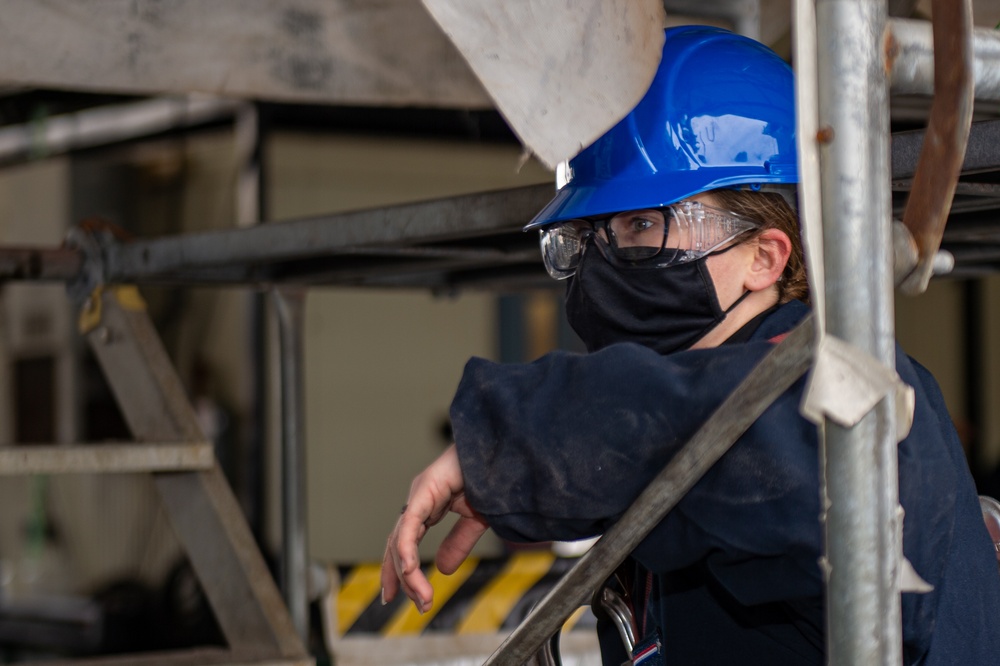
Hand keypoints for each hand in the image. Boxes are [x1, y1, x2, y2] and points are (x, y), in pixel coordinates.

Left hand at [381, 444, 488, 612]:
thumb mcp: (475, 519)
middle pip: (395, 544)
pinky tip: (407, 570)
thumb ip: (458, 542)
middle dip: (395, 576)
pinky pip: (409, 524)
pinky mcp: (425, 490)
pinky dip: (406, 549)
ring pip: (400, 539)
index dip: (400, 570)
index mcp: (427, 505)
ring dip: (407, 573)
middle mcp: (418, 499)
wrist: (504, 452)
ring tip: (421, 598)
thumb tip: (443, 569)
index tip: (403, 596)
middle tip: (397, 602)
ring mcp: (419, 493)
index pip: (404, 542)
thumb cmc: (491, 476)